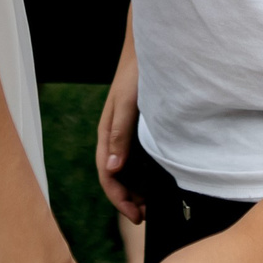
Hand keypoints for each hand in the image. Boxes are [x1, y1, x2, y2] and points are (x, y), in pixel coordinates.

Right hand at [97, 34, 144, 224]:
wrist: (150, 47)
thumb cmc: (137, 72)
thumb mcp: (128, 103)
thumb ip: (119, 134)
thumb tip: (111, 169)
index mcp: (107, 133)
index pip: (107, 175)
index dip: (119, 199)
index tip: (136, 216)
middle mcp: (114, 136)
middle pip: (115, 176)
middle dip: (127, 199)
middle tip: (146, 216)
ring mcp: (126, 132)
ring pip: (126, 169)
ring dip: (135, 189)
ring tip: (150, 204)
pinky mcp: (138, 127)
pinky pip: (136, 157)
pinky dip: (143, 173)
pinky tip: (156, 179)